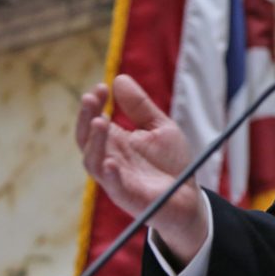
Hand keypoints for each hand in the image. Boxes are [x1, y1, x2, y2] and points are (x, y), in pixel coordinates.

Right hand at [76, 74, 207, 264]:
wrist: (188, 196)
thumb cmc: (171, 161)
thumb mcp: (159, 126)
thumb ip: (139, 106)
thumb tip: (118, 79)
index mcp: (115, 142)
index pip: (94, 121)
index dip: (94, 104)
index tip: (101, 86)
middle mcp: (110, 159)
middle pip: (87, 138)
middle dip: (87, 117)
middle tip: (91, 98)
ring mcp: (116, 179)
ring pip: (94, 161)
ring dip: (95, 142)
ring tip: (100, 120)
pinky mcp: (128, 196)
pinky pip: (114, 186)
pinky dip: (109, 174)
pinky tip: (110, 162)